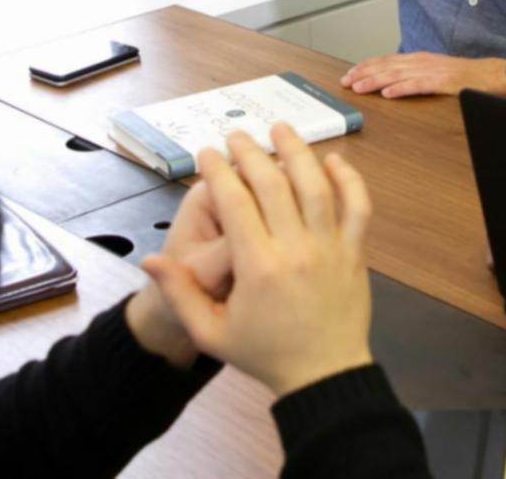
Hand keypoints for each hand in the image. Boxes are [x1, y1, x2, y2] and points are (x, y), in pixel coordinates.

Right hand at [142, 125, 373, 397]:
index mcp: (257, 267)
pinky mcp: (355, 252)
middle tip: (236, 136)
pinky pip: (357, 207)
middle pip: (272, 183)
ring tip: (281, 128)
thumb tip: (148, 259)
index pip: (234, 202)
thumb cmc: (265, 354)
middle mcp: (295, 249)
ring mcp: (330, 248)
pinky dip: (349, 179)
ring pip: (315, 185)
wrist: (324, 375)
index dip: (218, 171)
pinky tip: (333, 160)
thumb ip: (180, 293)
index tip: (207, 154)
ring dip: (297, 151)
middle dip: (250, 153)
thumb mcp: (211, 333)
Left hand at [340, 52, 505, 98]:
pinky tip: (388, 93)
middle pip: (387, 66)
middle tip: (346, 82)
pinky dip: (401, 88)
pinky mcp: (443, 82)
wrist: (494, 75)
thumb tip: (395, 83)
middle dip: (364, 73)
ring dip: (376, 80)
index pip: (387, 60)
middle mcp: (423, 61)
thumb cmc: (466, 77)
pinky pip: (418, 85)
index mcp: (420, 59)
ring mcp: (433, 71)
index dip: (366, 66)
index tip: (349, 74)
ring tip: (359, 87)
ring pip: (397, 74)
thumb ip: (416, 76)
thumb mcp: (436, 73)